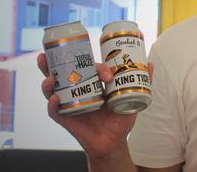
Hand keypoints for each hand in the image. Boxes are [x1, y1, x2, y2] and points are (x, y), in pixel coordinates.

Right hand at [37, 52, 153, 159]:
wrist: (114, 142)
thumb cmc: (120, 119)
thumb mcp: (131, 99)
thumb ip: (142, 82)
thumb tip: (150, 63)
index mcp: (91, 84)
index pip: (86, 68)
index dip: (95, 67)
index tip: (107, 75)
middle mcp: (77, 91)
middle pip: (60, 74)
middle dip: (51, 63)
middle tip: (46, 54)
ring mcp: (69, 104)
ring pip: (52, 90)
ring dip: (47, 82)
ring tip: (49, 77)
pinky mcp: (66, 119)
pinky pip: (55, 111)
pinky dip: (53, 104)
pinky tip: (55, 98)